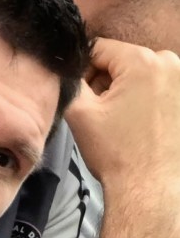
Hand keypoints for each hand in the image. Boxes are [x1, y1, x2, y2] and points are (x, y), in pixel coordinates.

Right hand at [66, 38, 179, 237]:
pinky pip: (157, 88)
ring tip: (122, 123)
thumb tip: (68, 69)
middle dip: (108, 83)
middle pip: (123, 61)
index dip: (83, 72)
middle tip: (103, 115)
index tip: (84, 99)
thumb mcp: (80, 114)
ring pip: (140, 75)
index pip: (100, 49)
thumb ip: (70, 81)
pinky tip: (138, 125)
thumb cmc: (118, 155)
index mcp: (143, 61)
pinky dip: (144, 101)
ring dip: (126, 92)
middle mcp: (170, 64)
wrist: (148, 188)